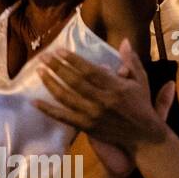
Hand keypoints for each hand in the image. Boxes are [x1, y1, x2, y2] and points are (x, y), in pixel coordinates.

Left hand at [34, 39, 173, 157]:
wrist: (144, 136)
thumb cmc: (142, 106)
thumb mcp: (141, 81)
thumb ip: (131, 61)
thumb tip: (125, 41)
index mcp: (116, 87)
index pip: (90, 70)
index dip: (73, 60)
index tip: (59, 50)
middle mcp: (102, 100)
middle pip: (74, 81)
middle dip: (57, 67)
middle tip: (43, 56)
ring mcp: (92, 115)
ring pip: (66, 97)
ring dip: (50, 83)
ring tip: (39, 71)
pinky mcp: (86, 127)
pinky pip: (63, 117)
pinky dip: (48, 110)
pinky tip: (34, 102)